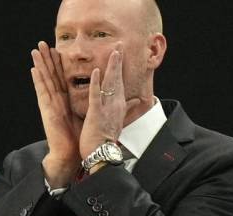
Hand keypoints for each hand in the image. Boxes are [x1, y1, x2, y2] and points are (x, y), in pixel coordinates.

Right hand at [31, 41, 80, 186]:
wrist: (71, 153)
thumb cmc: (79, 138)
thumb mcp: (87, 116)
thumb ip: (90, 104)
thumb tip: (99, 97)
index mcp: (65, 101)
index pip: (62, 78)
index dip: (59, 64)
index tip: (57, 49)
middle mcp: (56, 101)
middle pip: (51, 75)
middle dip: (47, 59)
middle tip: (42, 43)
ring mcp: (50, 105)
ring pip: (44, 80)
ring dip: (40, 64)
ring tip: (35, 50)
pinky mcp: (47, 111)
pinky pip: (42, 93)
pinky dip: (37, 81)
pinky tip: (33, 69)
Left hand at [79, 43, 140, 159]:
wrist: (102, 155)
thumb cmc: (106, 139)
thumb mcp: (119, 121)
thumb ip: (127, 108)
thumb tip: (137, 101)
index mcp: (118, 105)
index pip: (120, 82)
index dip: (120, 67)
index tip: (120, 53)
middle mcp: (115, 104)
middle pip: (117, 78)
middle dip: (118, 61)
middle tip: (119, 44)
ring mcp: (106, 108)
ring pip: (110, 84)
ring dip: (111, 67)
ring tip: (114, 52)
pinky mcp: (96, 113)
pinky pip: (96, 95)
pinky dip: (96, 83)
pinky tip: (96, 71)